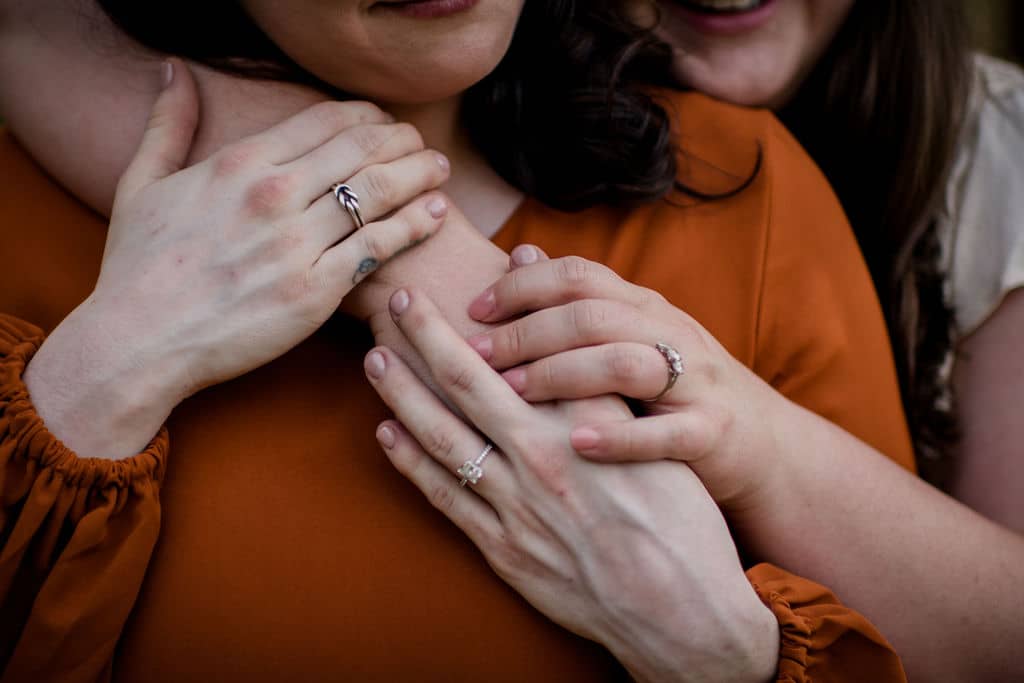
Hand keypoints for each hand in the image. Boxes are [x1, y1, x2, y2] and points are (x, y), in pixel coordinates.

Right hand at [24, 60, 449, 457]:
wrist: (138, 342)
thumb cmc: (138, 268)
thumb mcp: (141, 184)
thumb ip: (167, 124)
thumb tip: (175, 70)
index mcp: (239, 164)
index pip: (326, 120)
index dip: (367, 116)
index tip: (386, 123)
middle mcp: (273, 195)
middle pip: (361, 149)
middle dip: (402, 139)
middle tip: (424, 144)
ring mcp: (297, 243)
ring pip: (378, 192)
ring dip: (419, 175)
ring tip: (440, 170)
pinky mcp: (315, 291)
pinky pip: (378, 247)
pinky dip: (414, 226)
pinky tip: (435, 214)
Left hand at [364, 288, 778, 682]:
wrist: (680, 612)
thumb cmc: (681, 525)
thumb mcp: (657, 446)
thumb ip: (607, 395)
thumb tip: (581, 343)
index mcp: (582, 425)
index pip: (516, 352)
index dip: (476, 316)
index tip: (450, 290)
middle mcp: (539, 457)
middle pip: (466, 383)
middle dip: (426, 336)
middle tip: (397, 300)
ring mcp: (516, 506)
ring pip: (443, 436)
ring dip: (403, 393)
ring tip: (375, 360)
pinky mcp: (504, 550)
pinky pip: (447, 496)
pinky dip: (412, 462)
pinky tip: (388, 435)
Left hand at [462, 246, 788, 512]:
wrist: (762, 442)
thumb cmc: (678, 389)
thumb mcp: (632, 334)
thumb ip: (578, 300)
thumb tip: (518, 253)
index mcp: (643, 307)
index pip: (576, 276)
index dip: (520, 286)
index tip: (470, 310)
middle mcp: (668, 333)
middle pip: (590, 315)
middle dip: (525, 333)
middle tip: (473, 356)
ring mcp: (694, 382)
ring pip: (624, 363)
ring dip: (561, 375)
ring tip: (511, 393)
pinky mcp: (711, 433)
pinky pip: (666, 433)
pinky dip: (620, 438)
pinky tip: (578, 444)